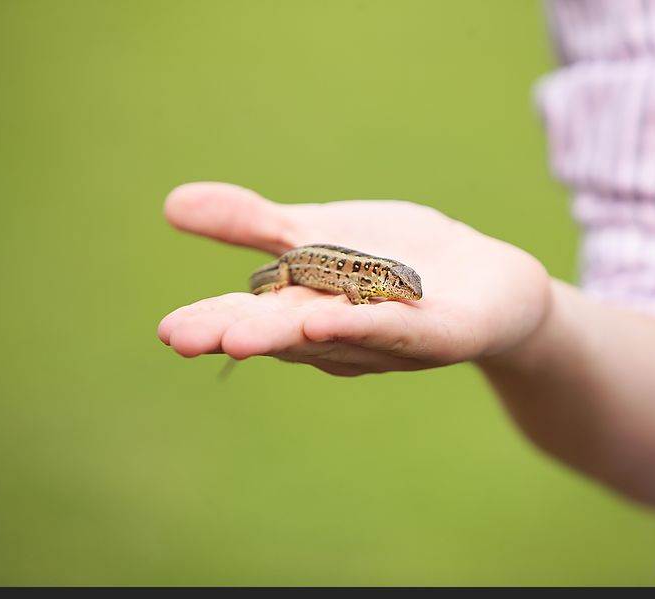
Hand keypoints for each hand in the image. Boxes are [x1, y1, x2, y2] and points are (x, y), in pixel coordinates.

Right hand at [157, 182, 551, 375]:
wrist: (487, 282)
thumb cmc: (397, 261)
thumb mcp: (319, 234)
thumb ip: (253, 223)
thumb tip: (170, 204)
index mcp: (308, 309)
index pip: (254, 316)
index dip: (212, 322)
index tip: (167, 331)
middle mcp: (341, 334)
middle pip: (284, 333)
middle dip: (235, 334)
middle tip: (180, 338)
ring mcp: (390, 339)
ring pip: (334, 336)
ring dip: (288, 336)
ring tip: (240, 338)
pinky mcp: (441, 335)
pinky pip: (400, 330)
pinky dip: (363, 325)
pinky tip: (327, 321)